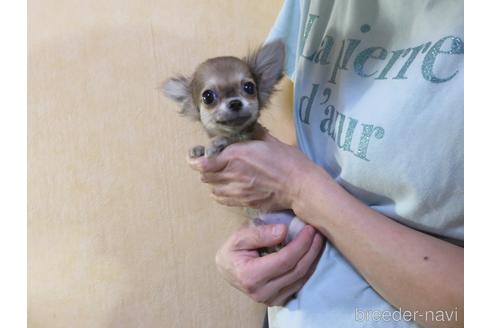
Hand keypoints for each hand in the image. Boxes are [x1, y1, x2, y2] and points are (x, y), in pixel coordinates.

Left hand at [188, 127, 316, 210]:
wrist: (300, 186)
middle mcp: (232, 174)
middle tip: (212, 164)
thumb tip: (250, 128)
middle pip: (205, 177)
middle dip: (205, 170)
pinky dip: (220, 194)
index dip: (195, 160)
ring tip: (222, 176)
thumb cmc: (288, 161)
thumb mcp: (270, 141)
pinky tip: (228, 188)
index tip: (196, 156)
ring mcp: (237, 191)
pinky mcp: (244, 202)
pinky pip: (222, 200)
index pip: (202, 164)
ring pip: (212, 190)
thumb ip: (255, 134)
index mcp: (235, 156)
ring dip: (213, 182)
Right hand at [215, 224, 323, 305]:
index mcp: (251, 276)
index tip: (309, 228)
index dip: (301, 244)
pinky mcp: (278, 300)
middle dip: (311, 249)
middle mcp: (262, 292)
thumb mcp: (239, 236)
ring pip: (301, 278)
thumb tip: (284, 231)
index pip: (285, 260)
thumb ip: (260, 233)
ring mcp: (271, 299)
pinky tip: (311, 253)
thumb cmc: (233, 251)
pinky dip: (308, 267)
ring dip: (313, 258)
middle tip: (318, 232)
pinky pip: (299, 283)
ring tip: (318, 239)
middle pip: (297, 270)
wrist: (228, 269)